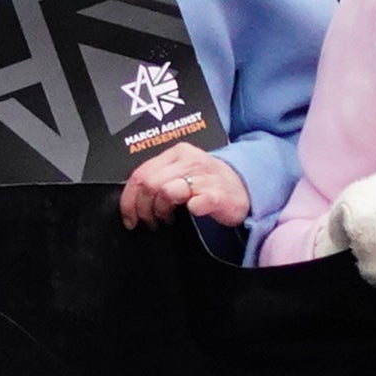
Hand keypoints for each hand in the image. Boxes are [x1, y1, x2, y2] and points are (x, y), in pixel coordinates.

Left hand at [118, 143, 252, 230]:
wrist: (246, 188)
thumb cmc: (209, 183)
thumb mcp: (181, 173)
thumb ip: (158, 178)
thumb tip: (132, 197)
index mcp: (177, 154)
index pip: (141, 173)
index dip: (129, 198)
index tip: (128, 216)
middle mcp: (190, 161)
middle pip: (150, 183)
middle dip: (143, 208)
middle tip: (149, 221)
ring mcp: (204, 177)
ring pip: (166, 191)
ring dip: (160, 211)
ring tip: (167, 219)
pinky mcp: (217, 194)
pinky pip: (195, 203)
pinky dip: (189, 210)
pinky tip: (191, 213)